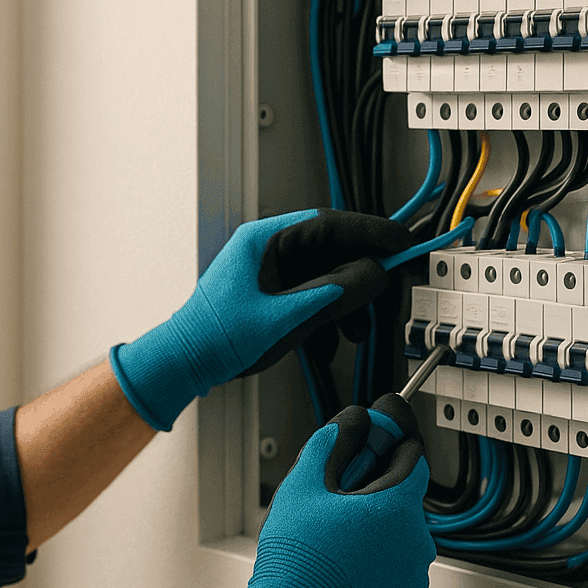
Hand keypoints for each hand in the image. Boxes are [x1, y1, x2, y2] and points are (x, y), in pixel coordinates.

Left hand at [109, 210, 416, 430]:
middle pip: (332, 251)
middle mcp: (269, 250)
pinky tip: (326, 342)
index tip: (402, 244)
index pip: (330, 223)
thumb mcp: (288, 316)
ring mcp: (271, 273)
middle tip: (383, 297)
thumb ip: (335, 293)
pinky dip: (327, 318)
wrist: (185, 365)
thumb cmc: (218, 338)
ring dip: (346, 305)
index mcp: (265, 240)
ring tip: (354, 332)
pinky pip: (312, 297)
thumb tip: (374, 274)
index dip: (372, 232)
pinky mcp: (272, 295)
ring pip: (326, 277)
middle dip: (360, 280)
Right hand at [204, 393, 434, 587]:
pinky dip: (377, 569)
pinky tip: (344, 571)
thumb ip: (333, 442)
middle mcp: (416, 541)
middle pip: (403, 501)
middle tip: (336, 507)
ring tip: (335, 545)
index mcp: (396, 505)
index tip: (370, 450)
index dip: (388, 449)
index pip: (412, 457)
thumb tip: (352, 421)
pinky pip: (396, 574)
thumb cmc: (297, 559)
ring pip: (401, 539)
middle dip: (375, 498)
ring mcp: (413, 577)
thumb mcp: (303, 485)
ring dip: (377, 535)